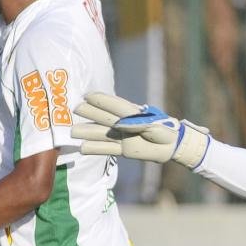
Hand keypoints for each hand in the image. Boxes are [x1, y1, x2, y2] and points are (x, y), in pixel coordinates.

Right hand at [71, 93, 211, 166]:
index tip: (87, 95)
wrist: (173, 145)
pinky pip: (106, 149)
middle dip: (90, 113)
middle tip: (75, 109)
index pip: (114, 106)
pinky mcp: (124, 149)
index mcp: (132, 114)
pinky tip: (82, 148)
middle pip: (103, 118)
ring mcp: (122, 137)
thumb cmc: (165, 130)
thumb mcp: (153, 126)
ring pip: (101, 134)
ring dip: (87, 133)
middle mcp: (123, 124)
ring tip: (72, 132)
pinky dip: (94, 149)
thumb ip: (137, 124)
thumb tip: (118, 125)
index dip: (101, 100)